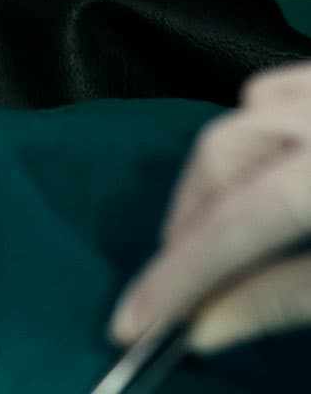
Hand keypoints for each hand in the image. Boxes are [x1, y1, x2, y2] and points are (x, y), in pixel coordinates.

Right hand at [110, 60, 310, 352]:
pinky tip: (266, 164)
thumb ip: (283, 298)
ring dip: (220, 176)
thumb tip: (202, 325)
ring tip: (222, 230)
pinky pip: (276, 88)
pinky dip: (256, 129)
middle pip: (221, 156)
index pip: (232, 226)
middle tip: (183, 285)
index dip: (177, 278)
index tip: (131, 323)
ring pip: (241, 114)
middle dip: (191, 222)